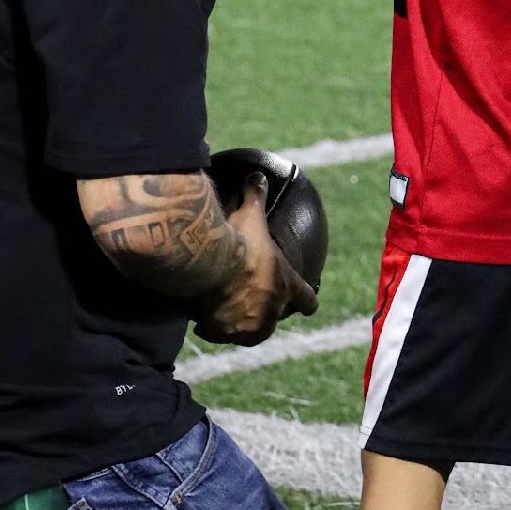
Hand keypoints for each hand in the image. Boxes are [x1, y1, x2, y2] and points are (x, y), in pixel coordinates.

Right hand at [192, 173, 318, 346]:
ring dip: (240, 325)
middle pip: (275, 321)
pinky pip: (219, 334)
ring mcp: (249, 325)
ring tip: (227, 315)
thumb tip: (258, 175)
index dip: (306, 300)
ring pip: (250, 333)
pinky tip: (202, 320)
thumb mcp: (251, 214)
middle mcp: (272, 311)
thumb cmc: (238, 238)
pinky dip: (213, 328)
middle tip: (249, 301)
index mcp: (286, 286)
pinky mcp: (224, 332)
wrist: (210, 263)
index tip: (303, 302)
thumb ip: (256, 196)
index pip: (309, 302)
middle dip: (264, 312)